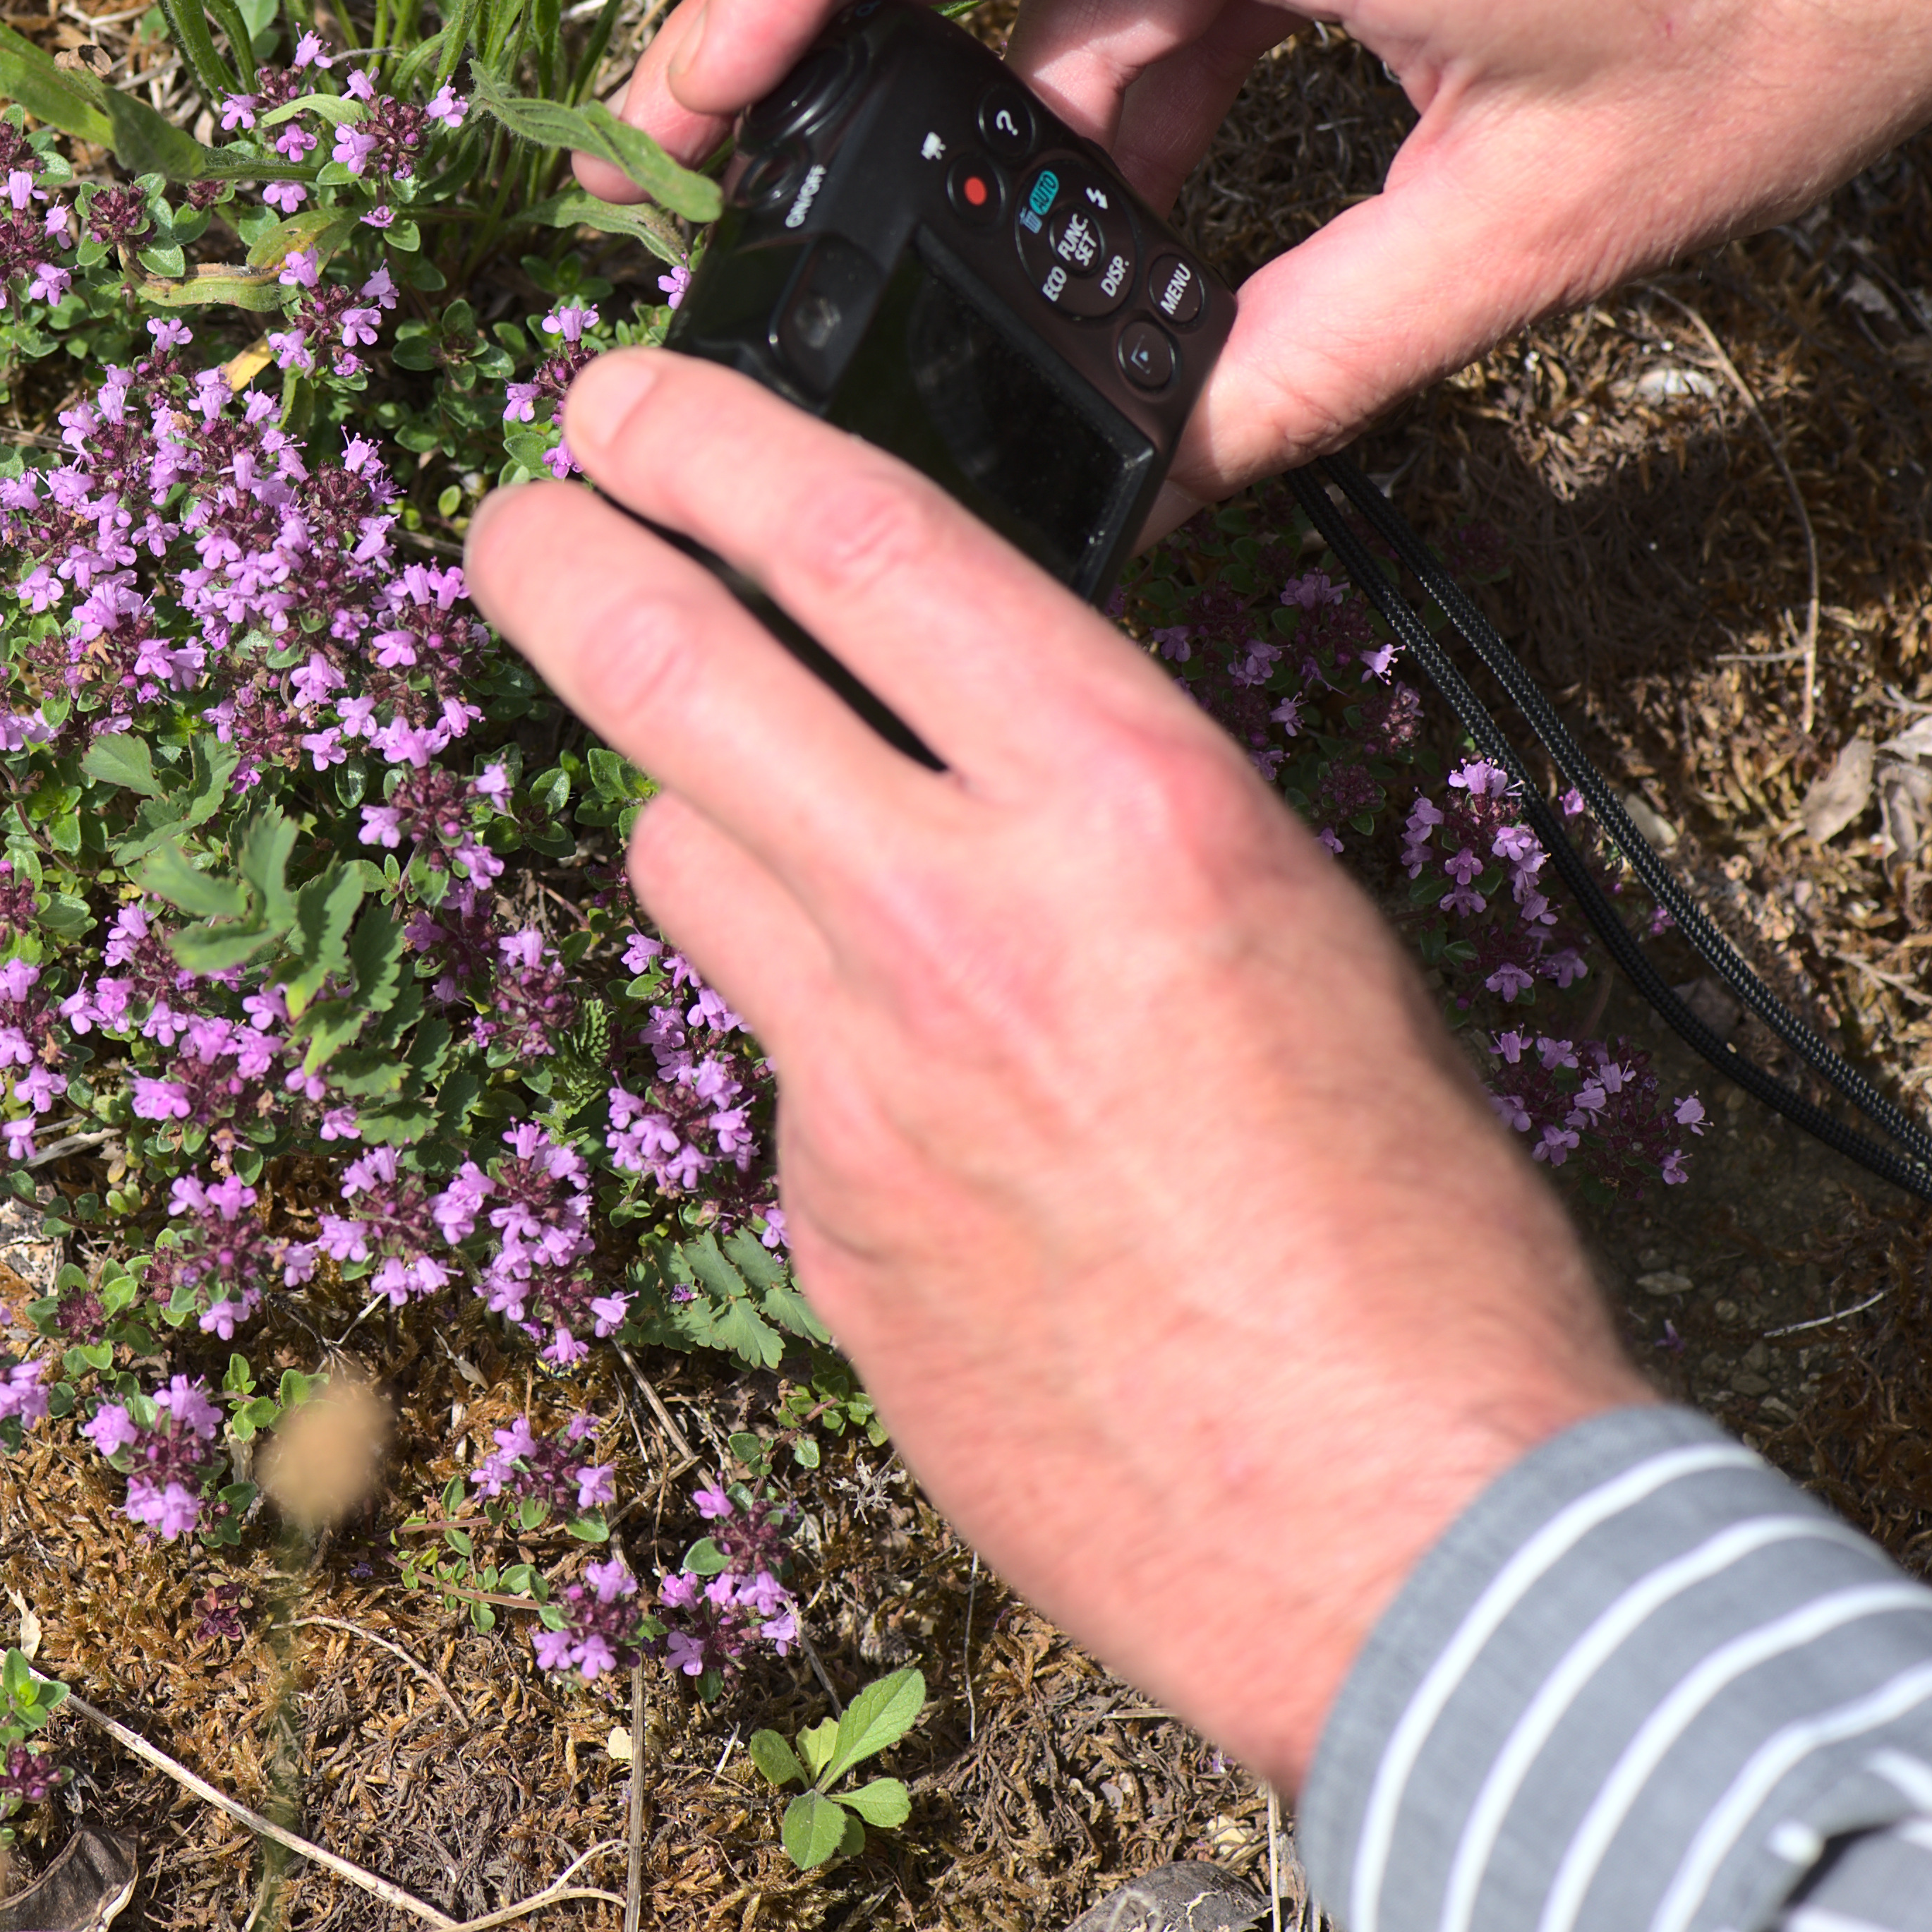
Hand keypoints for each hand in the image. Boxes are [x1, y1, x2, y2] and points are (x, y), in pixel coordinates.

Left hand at [468, 348, 1647, 1786]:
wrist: (1402, 1531)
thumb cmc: (1415, 1229)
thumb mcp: (1300, 928)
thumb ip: (1113, 813)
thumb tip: (977, 740)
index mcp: (1128, 808)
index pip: (861, 545)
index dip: (705, 441)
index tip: (618, 400)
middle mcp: (961, 917)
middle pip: (673, 675)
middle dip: (556, 563)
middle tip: (516, 519)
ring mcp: (861, 1079)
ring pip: (683, 862)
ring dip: (695, 810)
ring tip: (751, 805)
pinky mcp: (818, 1222)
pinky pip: (767, 1060)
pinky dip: (810, 1033)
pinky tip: (920, 1095)